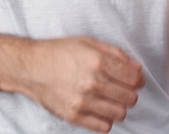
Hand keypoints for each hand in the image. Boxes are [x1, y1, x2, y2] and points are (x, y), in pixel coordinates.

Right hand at [18, 36, 144, 131]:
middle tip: (120, 89)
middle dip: (129, 93)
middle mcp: (92, 83)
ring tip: (108, 99)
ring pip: (120, 114)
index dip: (138, 79)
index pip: (134, 78)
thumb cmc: (58, 52)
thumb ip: (115, 53)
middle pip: (130, 98)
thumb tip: (136, 67)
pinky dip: (106, 119)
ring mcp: (83, 102)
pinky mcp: (74, 116)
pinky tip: (99, 109)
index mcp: (98, 62)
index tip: (134, 79)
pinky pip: (104, 127)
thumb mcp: (88, 42)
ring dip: (118, 107)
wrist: (30, 67)